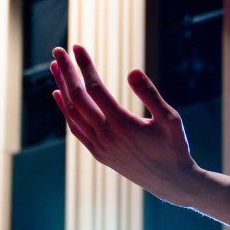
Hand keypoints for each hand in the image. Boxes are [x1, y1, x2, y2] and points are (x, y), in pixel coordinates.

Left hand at [50, 45, 200, 203]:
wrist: (170, 182)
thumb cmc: (174, 147)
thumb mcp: (170, 118)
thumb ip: (150, 94)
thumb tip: (131, 71)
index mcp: (122, 124)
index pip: (95, 88)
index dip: (84, 66)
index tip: (78, 47)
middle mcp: (105, 136)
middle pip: (77, 98)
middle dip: (66, 72)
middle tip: (58, 51)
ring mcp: (99, 147)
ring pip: (72, 113)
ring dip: (62, 88)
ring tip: (55, 67)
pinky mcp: (98, 154)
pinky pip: (75, 129)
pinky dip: (65, 111)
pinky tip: (59, 95)